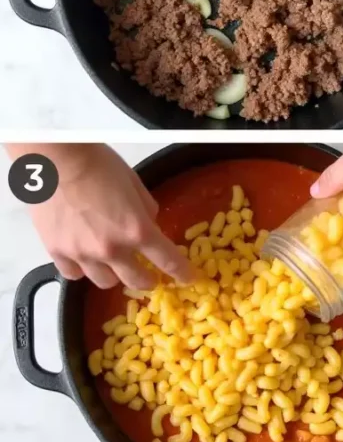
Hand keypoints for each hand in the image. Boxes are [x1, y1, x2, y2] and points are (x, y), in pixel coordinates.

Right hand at [6, 144, 196, 289]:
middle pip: (136, 281)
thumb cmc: (98, 165)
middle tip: (150, 275)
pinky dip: (83, 270)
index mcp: (137, 230)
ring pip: (105, 282)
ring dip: (115, 275)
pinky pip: (73, 274)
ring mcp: (82, 254)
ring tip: (115, 264)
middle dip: (148, 280)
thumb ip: (146, 210)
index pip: (167, 261)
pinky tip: (85, 259)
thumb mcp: (136, 185)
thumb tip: (149, 224)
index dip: (181, 272)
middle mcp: (111, 248)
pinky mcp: (57, 251)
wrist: (55, 159)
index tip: (188, 278)